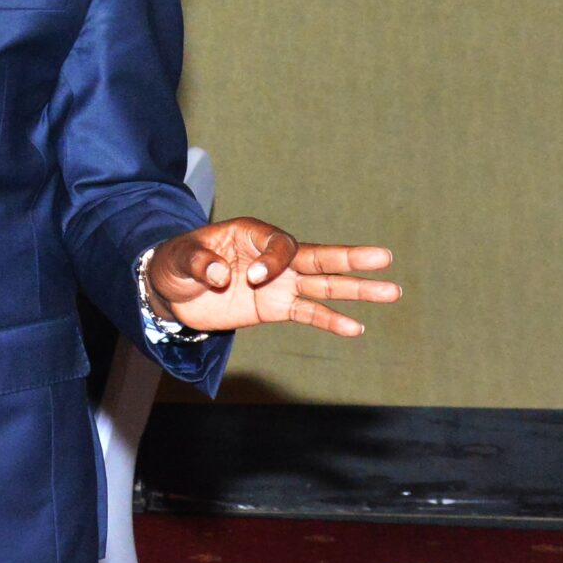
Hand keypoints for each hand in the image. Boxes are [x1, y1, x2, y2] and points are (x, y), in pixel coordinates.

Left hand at [147, 217, 398, 336]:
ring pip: (323, 285)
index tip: (253, 279)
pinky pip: (308, 313)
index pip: (281, 245)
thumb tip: (219, 275)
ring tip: (391, 292)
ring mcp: (278, 283)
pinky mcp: (275, 307)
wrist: (170, 290)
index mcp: (252, 234)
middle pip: (318, 256)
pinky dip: (331, 321)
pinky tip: (356, 328)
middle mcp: (272, 256)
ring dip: (356, 290)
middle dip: (350, 258)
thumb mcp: (177, 258)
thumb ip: (198, 262)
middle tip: (384, 257)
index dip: (274, 262)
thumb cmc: (174, 263)